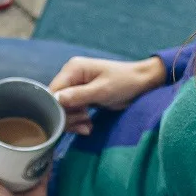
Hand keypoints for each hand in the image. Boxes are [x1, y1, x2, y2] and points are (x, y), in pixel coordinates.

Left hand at [0, 127, 56, 195]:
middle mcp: (2, 183)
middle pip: (2, 155)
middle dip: (5, 138)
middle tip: (12, 115)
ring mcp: (21, 186)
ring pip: (21, 161)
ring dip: (25, 146)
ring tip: (30, 123)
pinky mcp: (38, 190)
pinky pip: (41, 170)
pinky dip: (43, 158)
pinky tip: (48, 141)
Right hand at [47, 56, 166, 134]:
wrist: (143, 83)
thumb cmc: (125, 82)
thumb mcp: (102, 91)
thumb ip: (78, 96)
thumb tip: (55, 100)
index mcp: (73, 69)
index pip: (53, 91)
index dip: (57, 109)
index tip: (70, 120)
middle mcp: (71, 75)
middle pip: (56, 102)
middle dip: (68, 117)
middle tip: (84, 123)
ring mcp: (76, 86)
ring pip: (64, 109)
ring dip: (74, 121)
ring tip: (88, 126)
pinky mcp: (82, 96)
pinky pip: (73, 111)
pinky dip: (79, 121)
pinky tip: (88, 126)